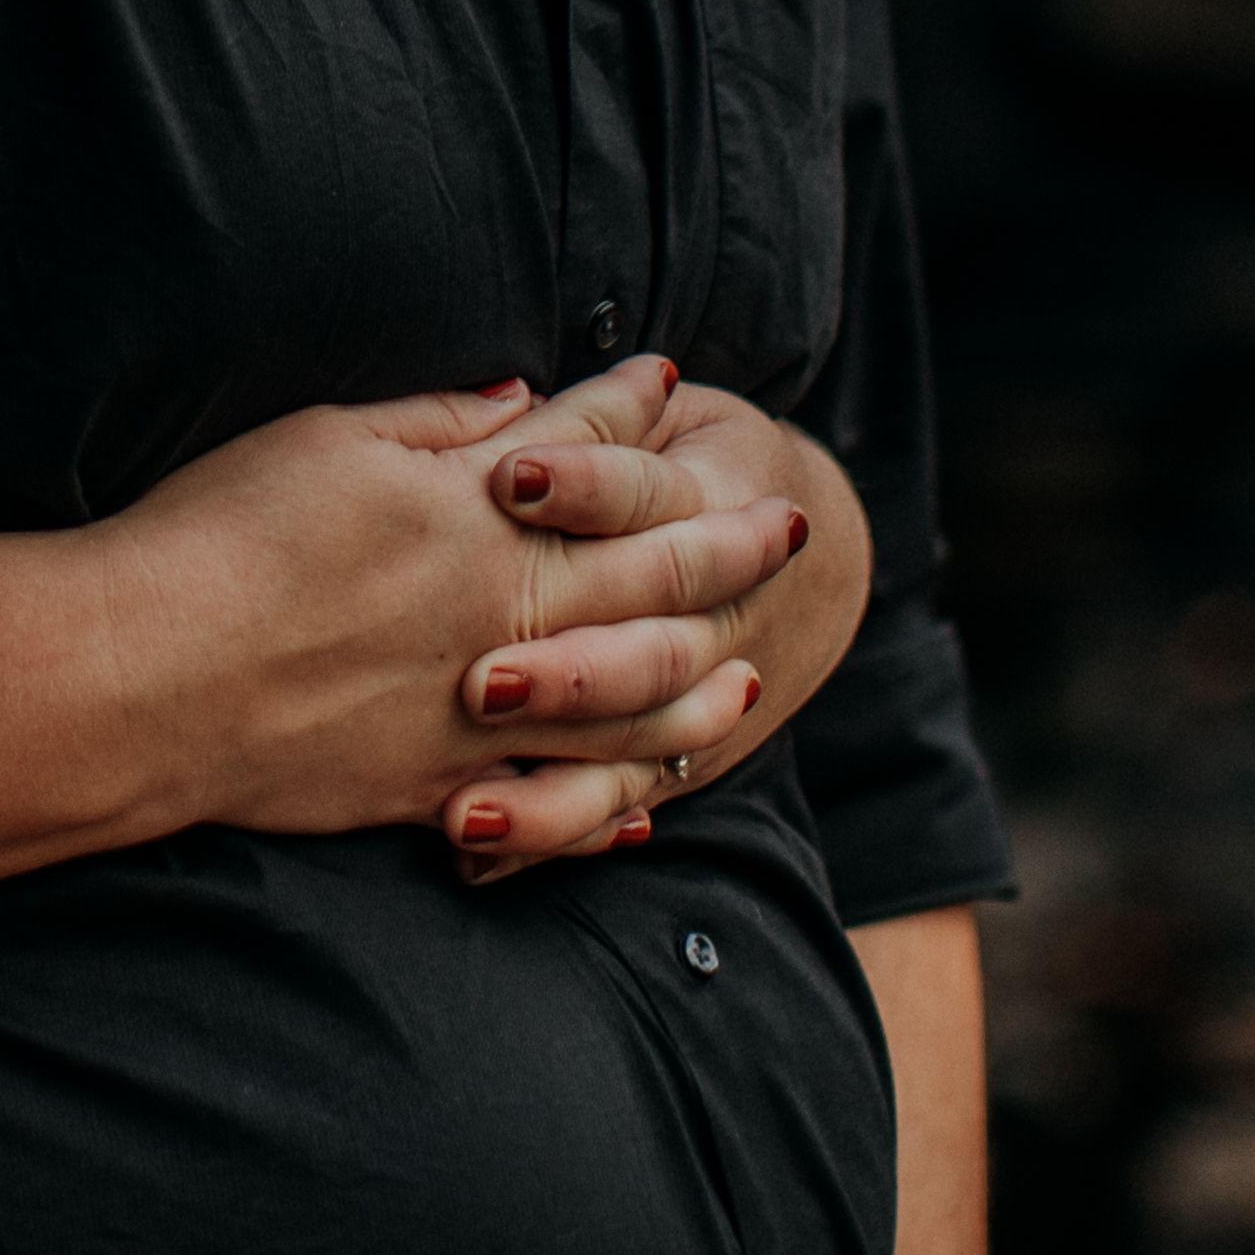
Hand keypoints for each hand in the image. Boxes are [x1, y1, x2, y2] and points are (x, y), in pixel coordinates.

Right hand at [95, 362, 810, 868]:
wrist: (147, 677)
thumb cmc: (218, 537)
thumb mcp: (325, 440)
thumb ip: (438, 424)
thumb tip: (524, 403)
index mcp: (472, 514)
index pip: (580, 450)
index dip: (629, 410)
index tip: (672, 381)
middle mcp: (500, 613)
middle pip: (646, 573)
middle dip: (724, 542)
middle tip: (785, 523)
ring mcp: (476, 711)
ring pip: (630, 702)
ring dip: (701, 682)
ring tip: (749, 673)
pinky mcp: (434, 786)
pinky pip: (554, 804)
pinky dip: (609, 804)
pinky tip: (643, 806)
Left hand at [445, 362, 872, 883]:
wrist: (788, 526)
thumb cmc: (682, 455)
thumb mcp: (656, 421)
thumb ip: (593, 419)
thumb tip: (514, 403)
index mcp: (701, 504)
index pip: (645, 493)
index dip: (586, 484)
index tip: (511, 478)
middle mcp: (704, 615)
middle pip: (645, 651)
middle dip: (569, 671)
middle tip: (480, 684)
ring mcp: (692, 698)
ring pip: (632, 752)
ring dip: (550, 789)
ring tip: (465, 809)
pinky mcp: (668, 756)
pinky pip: (609, 806)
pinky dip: (548, 832)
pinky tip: (470, 850)